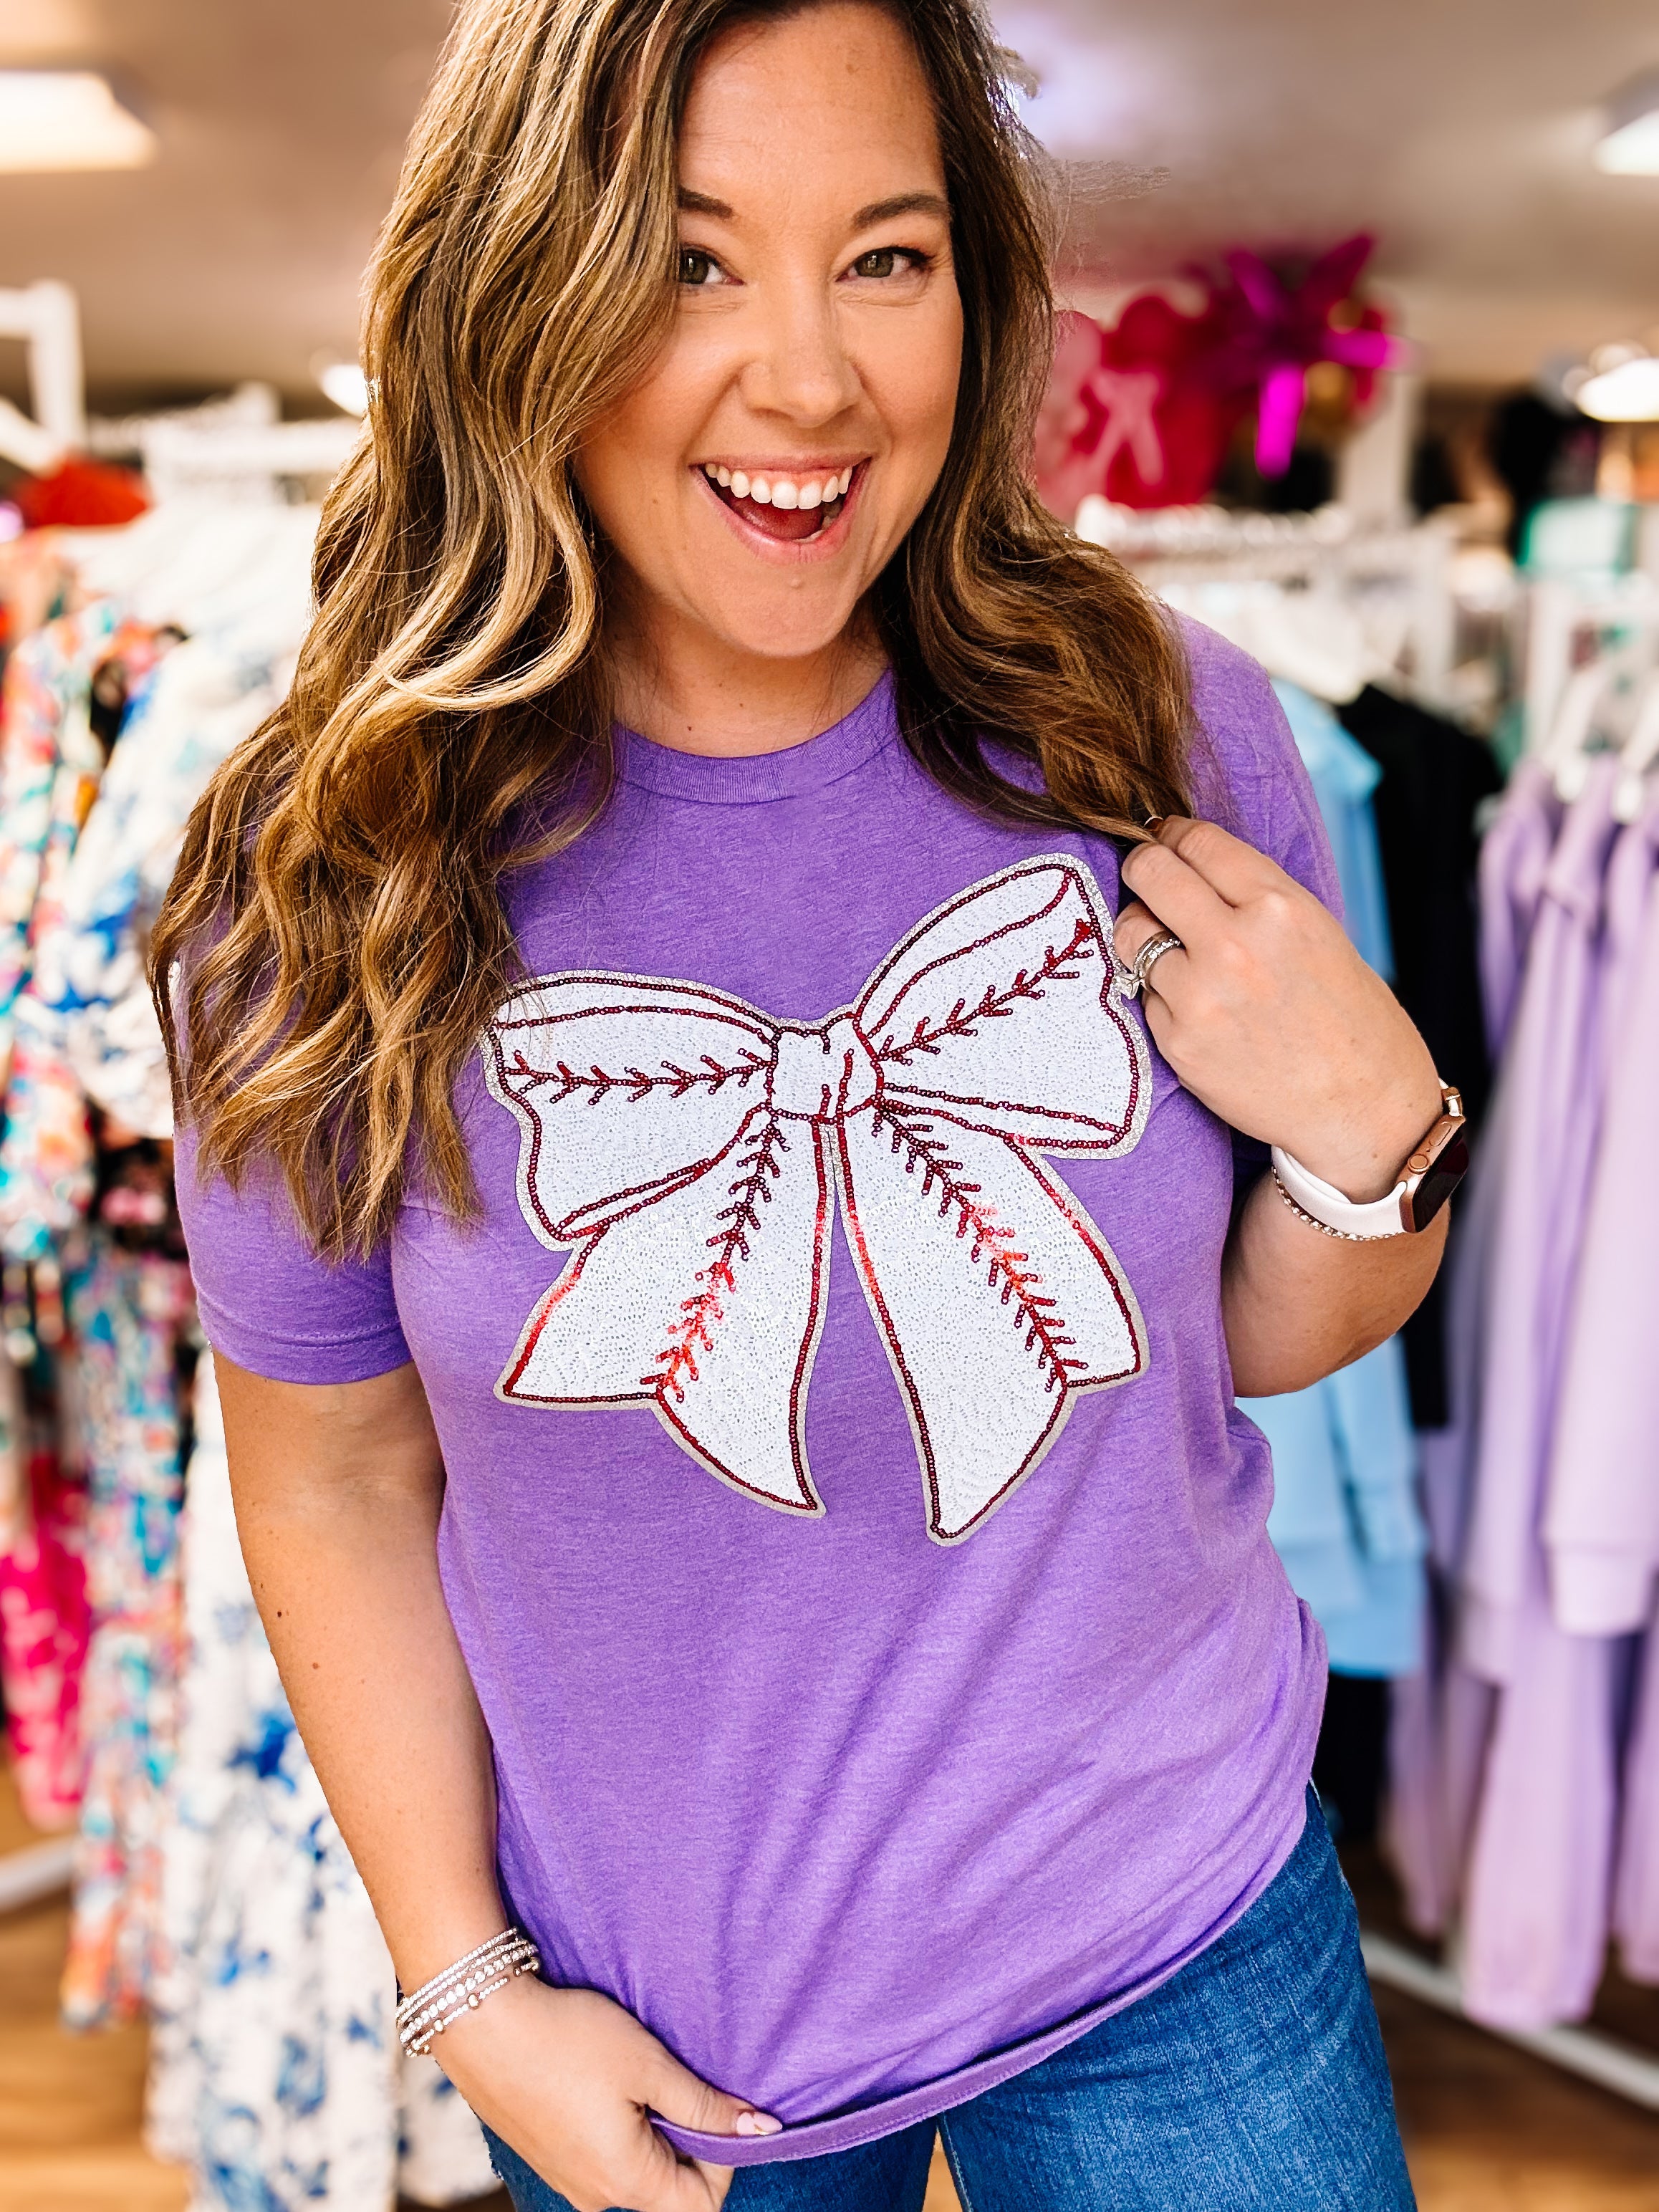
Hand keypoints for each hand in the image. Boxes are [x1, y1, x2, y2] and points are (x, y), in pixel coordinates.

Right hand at [429, 1976, 779, 2211]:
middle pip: (667, 2189)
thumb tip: (763, 2130)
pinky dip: (617, 2126)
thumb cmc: (569, 2040)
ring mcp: (566, 2180)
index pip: (702, 2203)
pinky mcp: (547, 2156)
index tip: (717, 2105)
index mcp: (627, 2182)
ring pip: (634, 2170)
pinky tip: (603, 2079)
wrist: (482, 2023)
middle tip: (678, 2079)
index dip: (725, 2158)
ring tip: (638, 2073)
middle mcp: (595, 2197)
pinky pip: (600, 2157)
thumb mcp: (649, 2066)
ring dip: (650, 2129)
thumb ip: (706, 2106)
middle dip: (687, 2139)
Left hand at [1114, 818, 1440, 1202]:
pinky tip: (1198, 1007)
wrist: (1360, 1107)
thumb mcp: (1318, 933)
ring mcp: (1200, 996)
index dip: (1173, 834)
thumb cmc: (1348, 1019)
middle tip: (1145, 874)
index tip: (1164, 837)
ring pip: (1132, 934)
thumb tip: (1189, 865)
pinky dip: (1161, 993)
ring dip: (1143, 934)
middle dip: (1143, 867)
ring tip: (1171, 948)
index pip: (1197, 841)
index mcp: (1280, 907)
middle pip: (1150, 872)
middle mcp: (1234, 945)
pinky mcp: (1178, 1040)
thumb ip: (1253, 899)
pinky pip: (1145, 993)